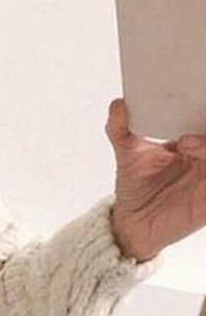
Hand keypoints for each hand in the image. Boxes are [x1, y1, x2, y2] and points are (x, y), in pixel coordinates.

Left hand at [105, 98, 205, 261]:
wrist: (130, 224)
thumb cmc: (135, 189)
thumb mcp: (127, 155)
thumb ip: (122, 129)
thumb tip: (118, 103)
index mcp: (196, 143)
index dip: (204, 105)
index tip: (198, 91)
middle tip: (191, 122)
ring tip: (185, 143)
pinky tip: (196, 160)